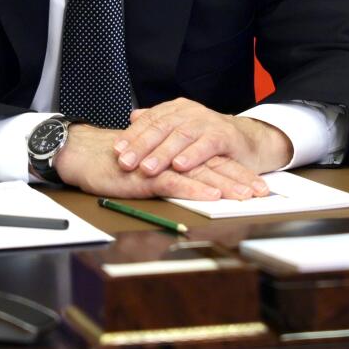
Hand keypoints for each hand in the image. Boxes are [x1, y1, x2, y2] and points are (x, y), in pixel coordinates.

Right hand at [54, 124, 258, 200]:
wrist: (87, 156)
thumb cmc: (119, 165)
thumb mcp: (152, 169)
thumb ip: (172, 172)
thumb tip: (196, 186)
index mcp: (177, 153)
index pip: (213, 161)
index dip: (237, 172)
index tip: (258, 185)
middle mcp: (173, 155)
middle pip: (213, 165)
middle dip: (240, 179)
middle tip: (262, 191)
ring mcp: (162, 164)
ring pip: (200, 173)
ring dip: (225, 185)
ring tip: (245, 195)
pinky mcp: (147, 175)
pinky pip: (175, 182)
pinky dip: (195, 188)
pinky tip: (211, 195)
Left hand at [113, 98, 293, 196]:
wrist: (248, 140)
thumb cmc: (209, 139)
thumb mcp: (181, 129)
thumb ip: (158, 122)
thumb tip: (133, 116)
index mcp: (177, 109)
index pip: (149, 120)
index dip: (132, 135)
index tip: (115, 150)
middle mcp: (190, 112)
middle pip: (161, 127)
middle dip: (141, 146)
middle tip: (124, 162)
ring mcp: (208, 122)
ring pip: (181, 136)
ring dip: (162, 153)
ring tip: (147, 168)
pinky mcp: (225, 136)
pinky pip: (206, 145)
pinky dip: (192, 155)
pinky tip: (179, 166)